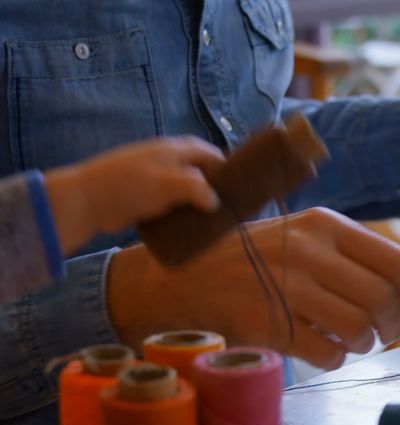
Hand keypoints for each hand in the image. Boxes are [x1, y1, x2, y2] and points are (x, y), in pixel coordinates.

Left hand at [45, 136, 224, 254]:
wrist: (87, 201)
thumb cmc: (128, 186)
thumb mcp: (167, 184)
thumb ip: (196, 189)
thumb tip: (215, 201)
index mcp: (173, 150)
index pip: (209, 152)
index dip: (226, 167)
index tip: (239, 187)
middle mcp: (165, 161)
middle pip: (199, 170)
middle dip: (213, 186)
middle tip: (227, 206)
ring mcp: (153, 178)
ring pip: (185, 188)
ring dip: (197, 202)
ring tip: (211, 219)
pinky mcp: (144, 196)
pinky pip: (170, 202)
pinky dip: (180, 211)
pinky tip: (187, 225)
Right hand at [107, 207, 399, 368]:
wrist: (180, 276)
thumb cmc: (254, 259)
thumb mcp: (302, 236)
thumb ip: (351, 254)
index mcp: (325, 225)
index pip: (396, 262)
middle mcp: (308, 252)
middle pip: (383, 299)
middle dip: (395, 326)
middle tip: (387, 333)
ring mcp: (286, 288)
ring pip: (359, 328)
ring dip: (366, 343)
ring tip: (354, 340)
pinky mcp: (267, 325)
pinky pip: (328, 352)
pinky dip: (337, 358)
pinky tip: (327, 349)